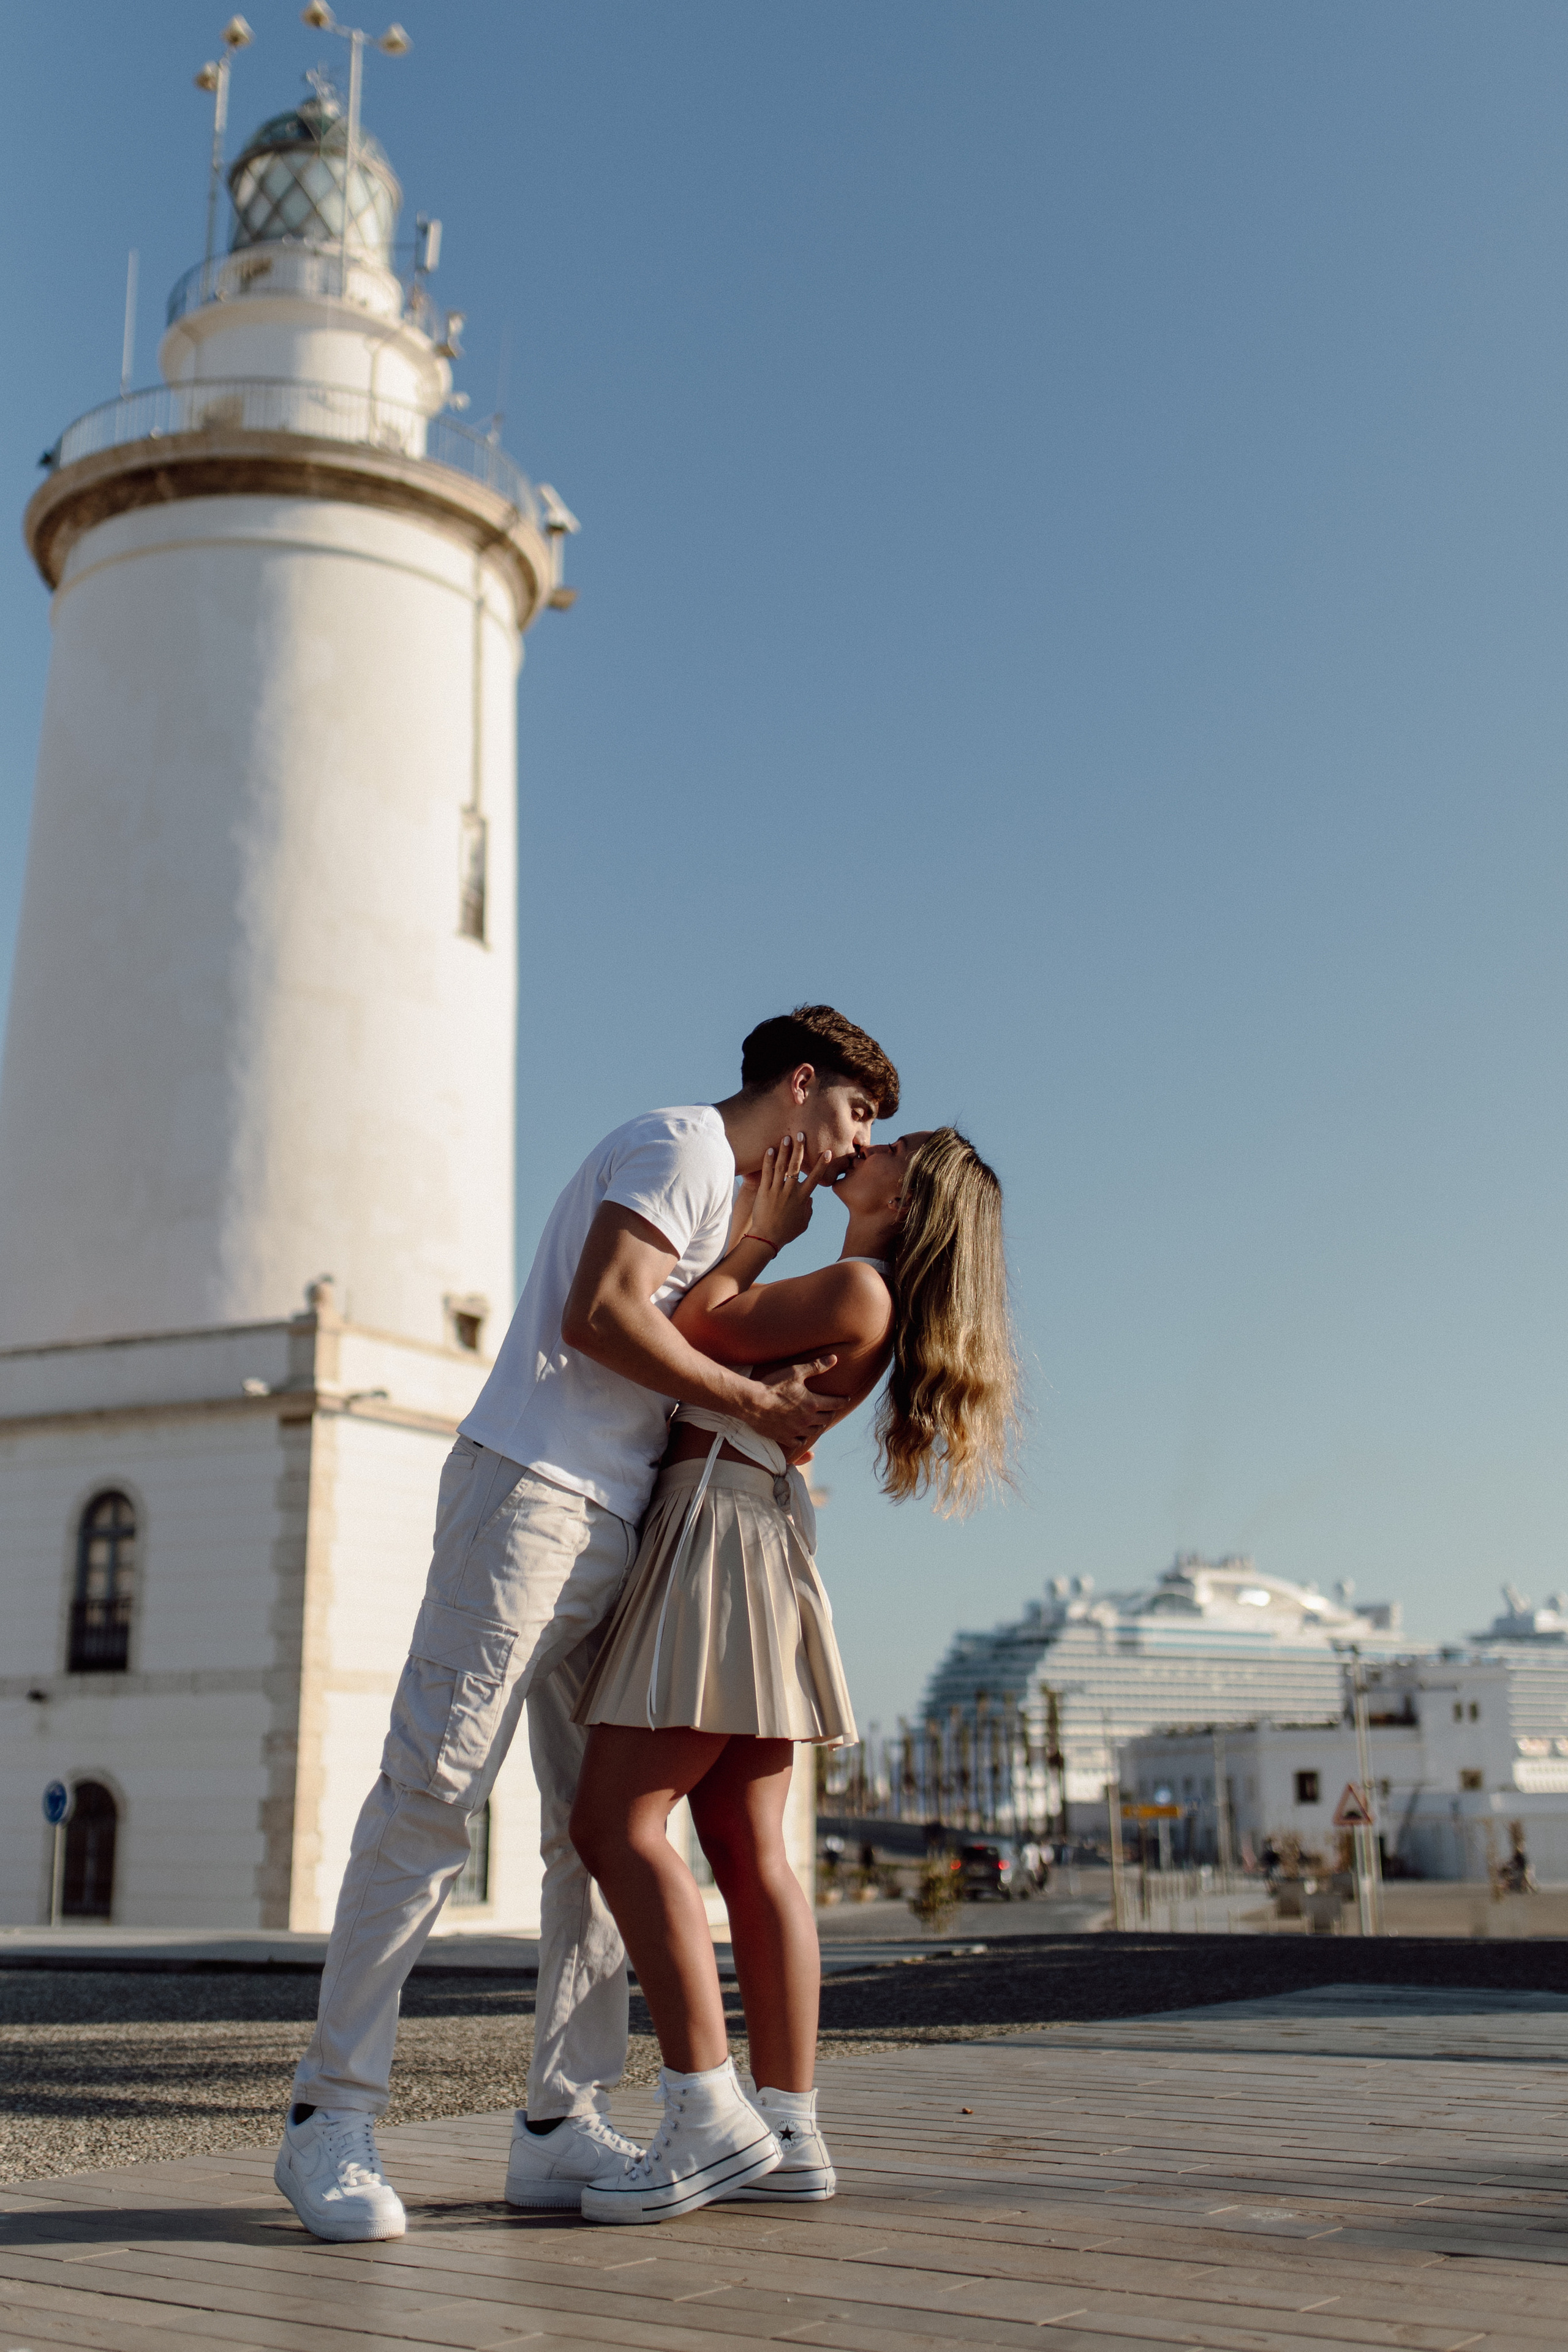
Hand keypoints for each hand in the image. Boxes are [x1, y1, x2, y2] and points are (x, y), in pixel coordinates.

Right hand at [739, 1356, 839, 1450]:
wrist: (752, 1402)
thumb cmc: (774, 1385)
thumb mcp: (796, 1372)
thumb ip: (816, 1366)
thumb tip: (834, 1358)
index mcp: (813, 1403)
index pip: (834, 1403)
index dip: (842, 1401)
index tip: (846, 1399)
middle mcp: (807, 1419)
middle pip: (826, 1419)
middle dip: (831, 1413)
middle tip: (831, 1410)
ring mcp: (796, 1430)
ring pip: (814, 1432)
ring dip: (818, 1426)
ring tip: (818, 1422)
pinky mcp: (784, 1437)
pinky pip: (799, 1443)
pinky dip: (802, 1439)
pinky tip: (802, 1436)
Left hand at [745, 1133, 833, 1250]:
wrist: (767, 1238)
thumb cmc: (786, 1232)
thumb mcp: (803, 1223)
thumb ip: (808, 1209)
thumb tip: (810, 1200)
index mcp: (802, 1198)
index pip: (815, 1177)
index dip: (822, 1164)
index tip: (827, 1152)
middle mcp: (791, 1191)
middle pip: (796, 1166)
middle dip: (800, 1149)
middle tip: (801, 1134)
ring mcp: (777, 1190)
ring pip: (782, 1166)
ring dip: (784, 1150)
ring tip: (786, 1137)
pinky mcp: (764, 1191)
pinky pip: (767, 1173)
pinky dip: (768, 1160)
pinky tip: (769, 1149)